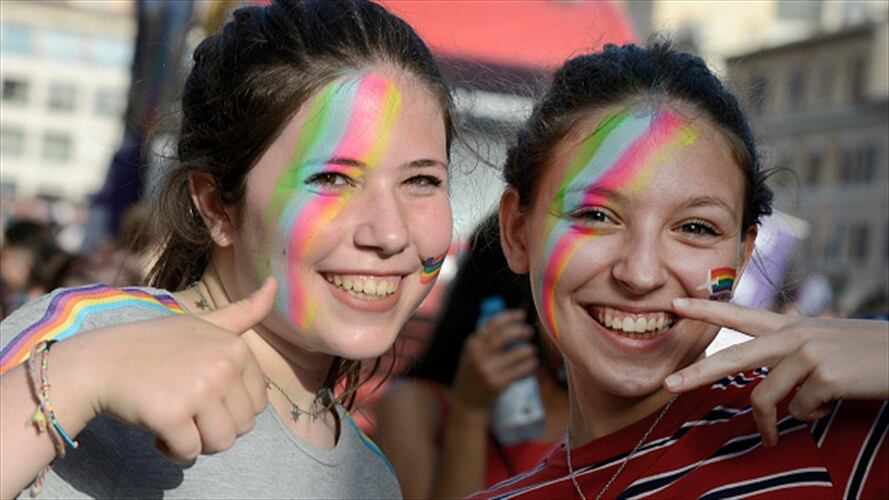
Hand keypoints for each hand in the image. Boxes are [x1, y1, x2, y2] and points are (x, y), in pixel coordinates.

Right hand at [82, 278, 276, 461]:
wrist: (98, 362)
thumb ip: (242, 312)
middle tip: (187, 410)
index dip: (230, 407)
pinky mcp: (172, 414)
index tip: (202, 394)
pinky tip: (157, 429)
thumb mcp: (203, 322)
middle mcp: (223, 366)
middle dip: (216, 427)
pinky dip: (172, 450)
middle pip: (243, 426)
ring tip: (176, 419)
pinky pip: (190, 452)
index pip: (258, 404)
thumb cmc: (153, 345)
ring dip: (198, 441)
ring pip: (222, 443)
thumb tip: (275, 284)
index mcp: (235, 348)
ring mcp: (199, 389)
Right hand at [451, 309, 536, 410]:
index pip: (493, 323)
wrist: (467, 403)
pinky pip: (519, 370)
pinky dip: (529, 364)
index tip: (521, 315)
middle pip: (505, 335)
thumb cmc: (473, 375)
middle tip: (530, 332)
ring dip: (529, 349)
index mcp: (471, 344)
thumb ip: (485, 340)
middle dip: (521, 331)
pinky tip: (533, 363)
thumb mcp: (471, 354)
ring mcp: (487, 369)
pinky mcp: (496, 383)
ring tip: (532, 350)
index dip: (510, 316)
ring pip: (516, 353)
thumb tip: (509, 323)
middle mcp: (477, 354)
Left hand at [665, 298, 888, 445]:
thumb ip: (790, 354)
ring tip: (787, 427)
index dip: (705, 311)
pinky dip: (810, 416)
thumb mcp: (823, 343)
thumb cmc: (863, 355)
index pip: (739, 315)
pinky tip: (829, 404)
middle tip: (668, 386)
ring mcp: (809, 354)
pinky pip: (799, 409)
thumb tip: (767, 386)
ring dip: (772, 421)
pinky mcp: (825, 376)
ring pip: (766, 395)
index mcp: (790, 327)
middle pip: (733, 357)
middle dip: (698, 373)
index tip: (673, 307)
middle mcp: (794, 335)